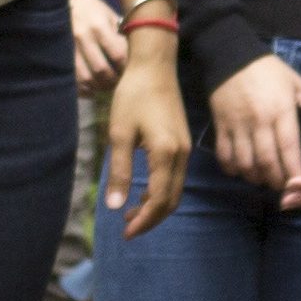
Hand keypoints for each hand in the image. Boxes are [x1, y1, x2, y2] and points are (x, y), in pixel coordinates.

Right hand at [67, 0, 124, 89]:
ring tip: (107, 85)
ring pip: (86, 79)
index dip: (126, 67)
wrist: (59, 5)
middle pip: (102, 70)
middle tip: (120, 82)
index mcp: (98, 26)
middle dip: (114, 80)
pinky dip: (84, 89)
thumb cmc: (91, 10)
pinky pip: (73, 81)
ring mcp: (67, 49)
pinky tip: (92, 87)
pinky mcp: (58, 57)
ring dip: (99, 87)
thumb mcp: (108, 15)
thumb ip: (120, 34)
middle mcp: (82, 37)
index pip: (118, 55)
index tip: (131, 70)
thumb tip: (134, 57)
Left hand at [102, 37, 192, 235]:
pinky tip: (142, 193)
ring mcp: (185, 150)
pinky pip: (175, 178)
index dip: (143, 221)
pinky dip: (161, 191)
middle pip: (170, 201)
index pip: (158, 201)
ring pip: (175, 191)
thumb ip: (120, 172)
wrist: (154, 67)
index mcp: (166, 154)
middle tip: (128, 229)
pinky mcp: (182, 143)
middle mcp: (181, 156)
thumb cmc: (133, 96)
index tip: (125, 233)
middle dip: (150, 219)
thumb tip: (115, 207)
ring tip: (131, 214)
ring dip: (155, 207)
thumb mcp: (119, 133)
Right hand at [205, 55, 300, 189]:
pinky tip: (240, 170)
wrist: (230, 53)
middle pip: (267, 161)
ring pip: (245, 162)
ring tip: (262, 179)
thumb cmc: (267, 68)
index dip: (295, 170)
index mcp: (281, 110)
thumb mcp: (294, 81)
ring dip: (254, 177)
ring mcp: (238, 124)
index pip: (289, 148)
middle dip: (276, 180)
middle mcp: (260, 121)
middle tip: (281, 186)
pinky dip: (231, 168)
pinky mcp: (220, 125)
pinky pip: (224, 154)